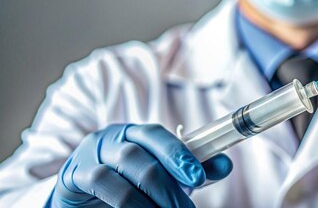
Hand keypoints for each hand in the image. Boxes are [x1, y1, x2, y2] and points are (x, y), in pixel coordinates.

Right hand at [49, 124, 232, 207]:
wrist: (83, 201)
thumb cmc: (128, 185)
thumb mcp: (163, 178)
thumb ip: (190, 171)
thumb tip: (225, 165)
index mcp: (133, 133)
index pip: (156, 134)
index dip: (178, 154)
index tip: (199, 177)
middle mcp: (110, 139)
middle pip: (140, 155)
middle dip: (168, 185)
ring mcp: (89, 155)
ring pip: (123, 170)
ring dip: (149, 198)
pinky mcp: (73, 176)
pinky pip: (102, 183)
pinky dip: (128, 203)